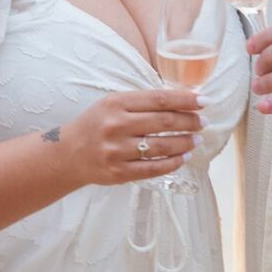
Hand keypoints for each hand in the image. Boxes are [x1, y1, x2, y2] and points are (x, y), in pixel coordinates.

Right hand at [59, 88, 202, 185]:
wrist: (67, 153)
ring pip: (161, 147)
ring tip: (196, 140)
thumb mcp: (112, 103)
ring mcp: (117, 151)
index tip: (204, 101)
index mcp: (116, 103)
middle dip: (190, 122)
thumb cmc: (96, 124)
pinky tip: (183, 158)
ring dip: (185, 143)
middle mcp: (116, 125)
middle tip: (204, 122)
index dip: (185, 100)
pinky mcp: (118, 172)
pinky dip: (172, 163)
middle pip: (164, 122)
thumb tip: (182, 101)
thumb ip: (142, 102)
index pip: (159, 99)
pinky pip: (153, 168)